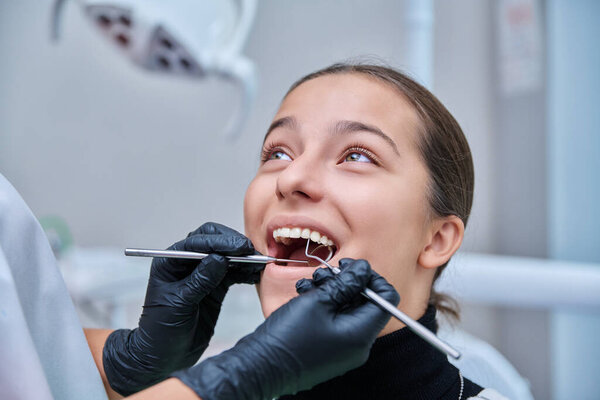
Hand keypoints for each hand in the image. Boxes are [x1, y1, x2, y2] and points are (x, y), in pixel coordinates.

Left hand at [102, 222, 262, 395]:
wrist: (164, 354)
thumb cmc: (161, 329)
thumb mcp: (179, 304)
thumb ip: (200, 280)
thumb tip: (220, 258)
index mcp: (171, 261)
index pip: (198, 242)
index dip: (220, 242)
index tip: (240, 247)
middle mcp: (187, 262)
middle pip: (213, 241)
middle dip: (233, 245)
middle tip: (251, 252)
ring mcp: (203, 273)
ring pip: (226, 256)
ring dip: (243, 258)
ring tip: (259, 264)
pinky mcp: (216, 286)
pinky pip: (233, 273)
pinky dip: (245, 272)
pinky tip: (256, 275)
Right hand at [172, 258, 398, 399]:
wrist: (260, 366)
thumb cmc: (288, 337)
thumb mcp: (318, 301)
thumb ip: (345, 283)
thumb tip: (363, 269)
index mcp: (361, 334)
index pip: (386, 298)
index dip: (372, 277)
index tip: (352, 267)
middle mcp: (357, 344)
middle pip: (366, 302)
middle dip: (346, 282)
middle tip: (325, 273)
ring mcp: (343, 348)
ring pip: (348, 309)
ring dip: (330, 291)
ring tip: (308, 285)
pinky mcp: (329, 348)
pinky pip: (335, 320)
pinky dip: (322, 305)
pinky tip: (304, 296)